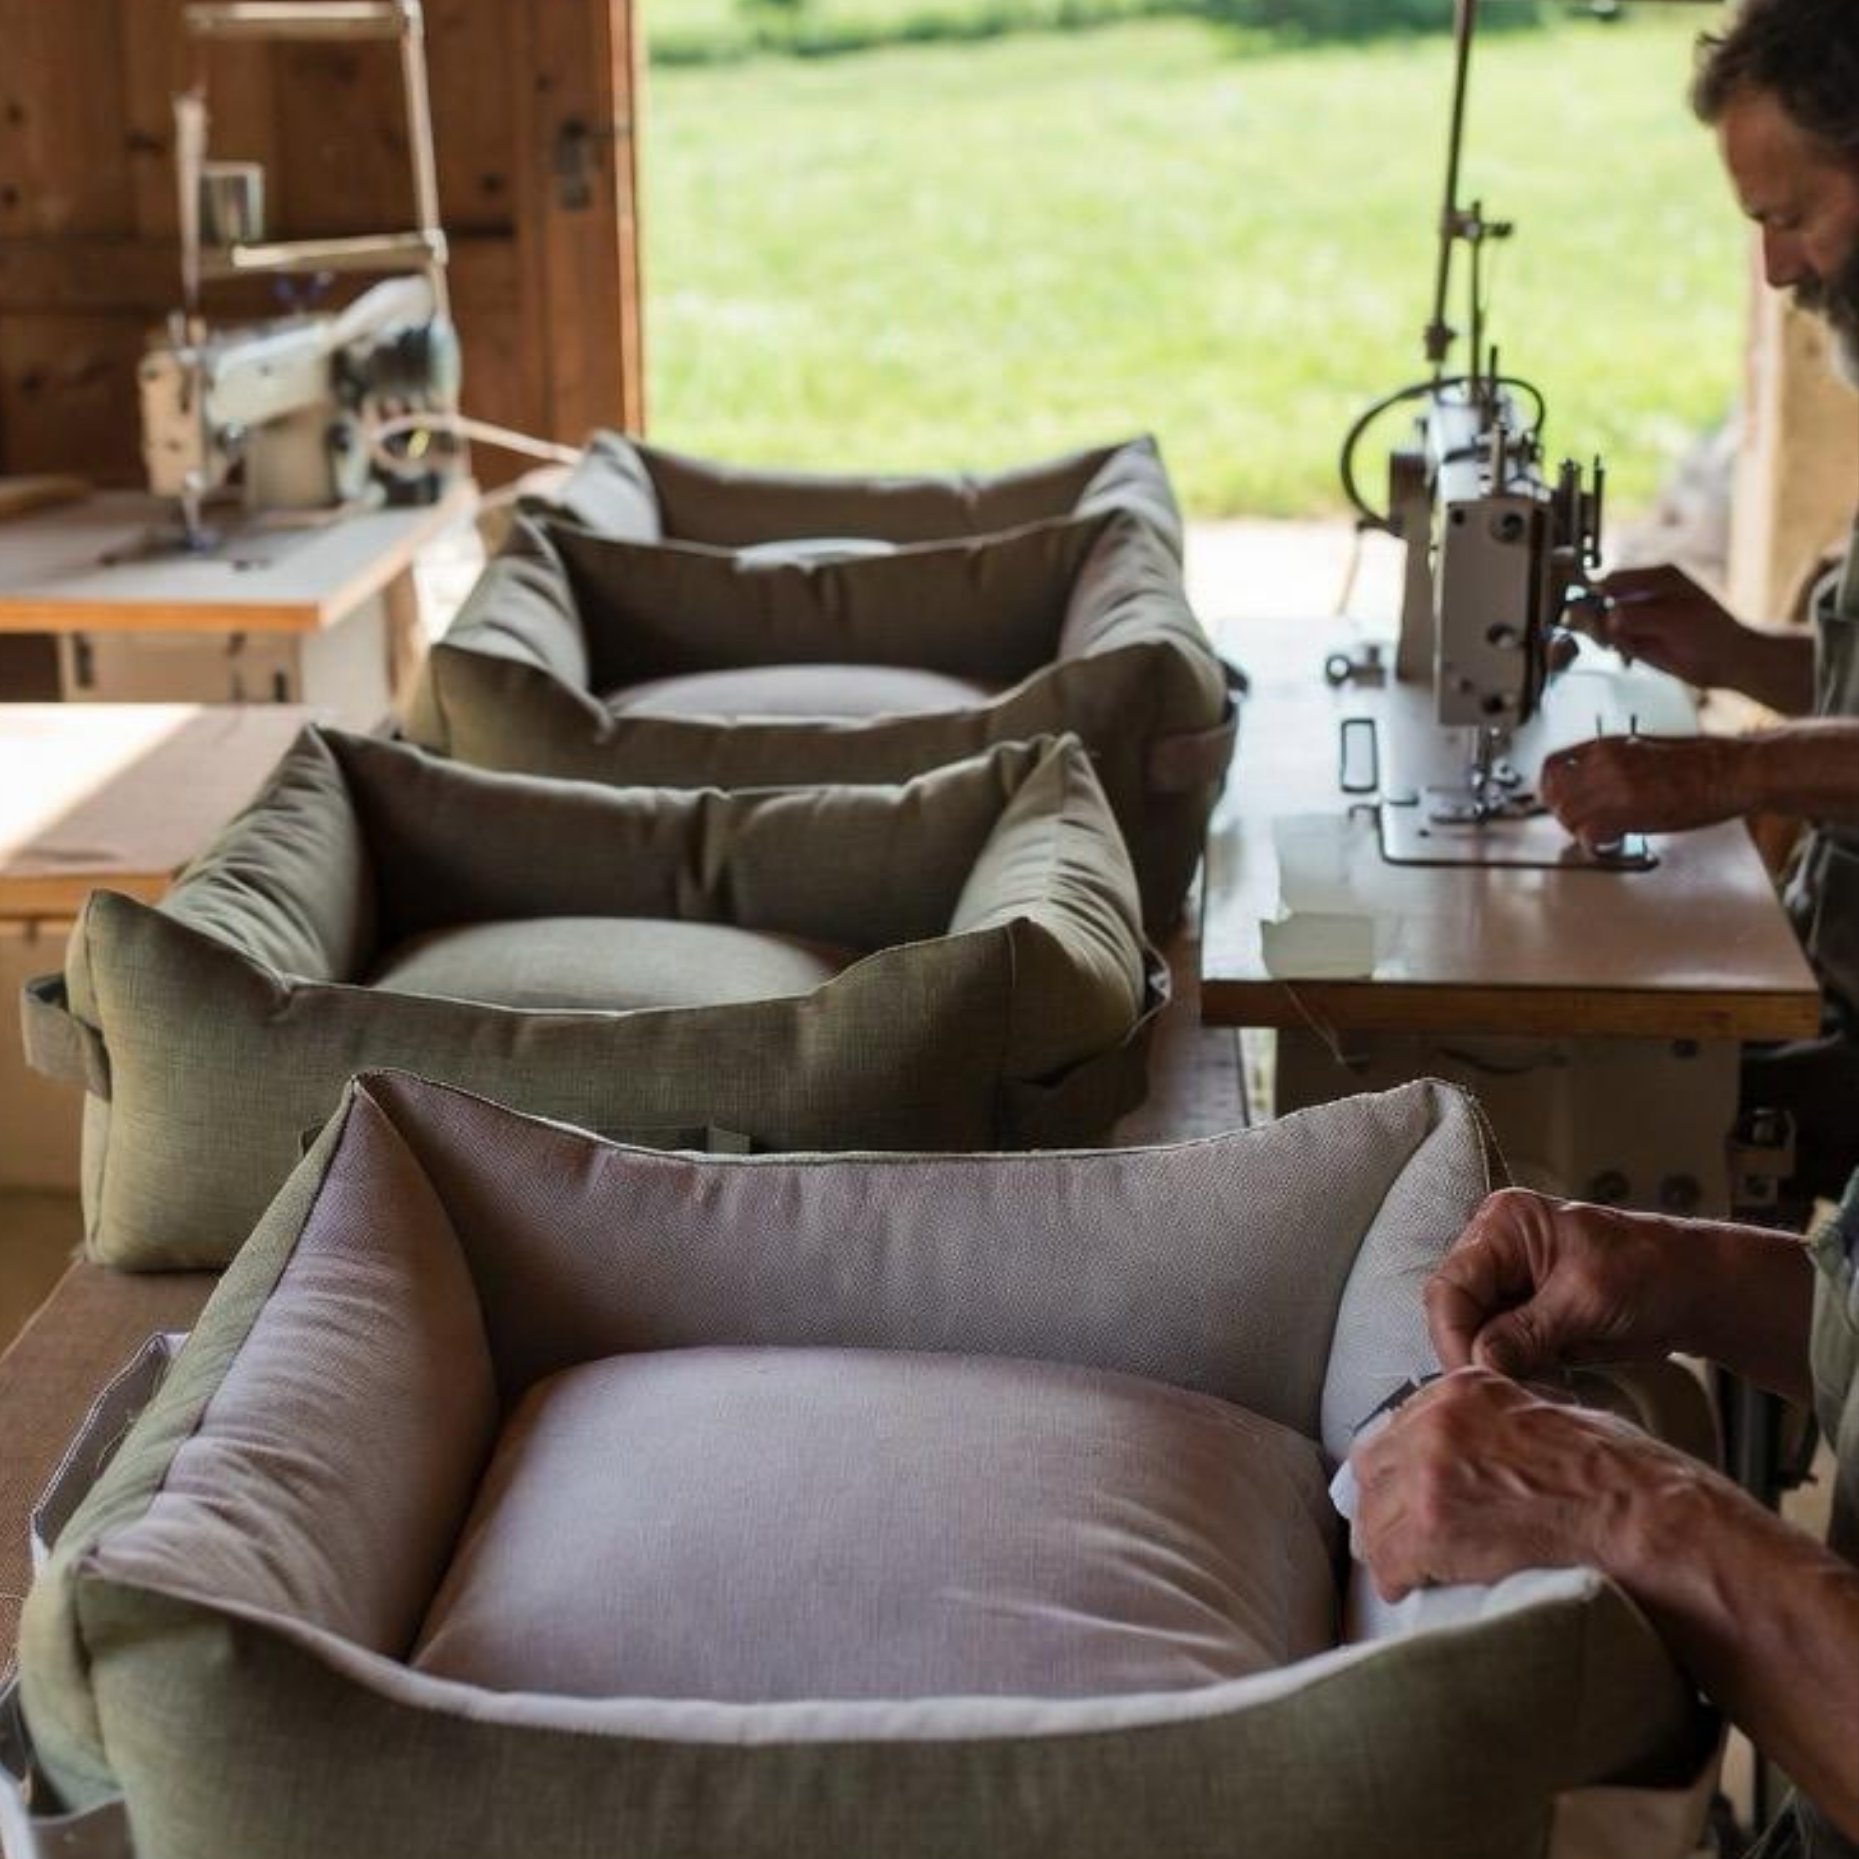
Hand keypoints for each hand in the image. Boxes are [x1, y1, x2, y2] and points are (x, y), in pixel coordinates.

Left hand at [1349, 1367, 1685, 1600]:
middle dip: (1385, 1505)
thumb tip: (1479, 1453)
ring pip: (1372, 1517)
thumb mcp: (1552, 1416)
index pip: (1398, 1426)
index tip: (1408, 1495)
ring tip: (1412, 1570)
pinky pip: (1387, 1561)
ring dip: (1389, 1547)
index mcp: (1466, 1389)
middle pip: (1374, 1469)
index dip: (1402, 1468)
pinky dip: (1398, 1580)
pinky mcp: (1432, 1528)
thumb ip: (1500, 1425)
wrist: (1649, 1522)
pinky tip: (1417, 1589)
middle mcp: (1437, 1422)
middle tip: (1402, 1537)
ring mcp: (1429, 1474)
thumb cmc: (1625, 1478)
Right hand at [1423, 1188, 1696, 1377]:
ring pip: (1474, 1337)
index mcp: (1503, 1226)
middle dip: (1474, 1355)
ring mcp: (1510, 1287)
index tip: (1474, 1379)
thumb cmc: (1651, 1271)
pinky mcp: (1525, 1318)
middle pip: (1455, 1313)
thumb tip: (1479, 1363)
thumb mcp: (1586, 1298)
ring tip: (1529, 1390)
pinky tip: (1540, 1385)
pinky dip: (1516, 1374)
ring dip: (1496, 1369)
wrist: (1696, 1291)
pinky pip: (1501, 1352)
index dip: (1454, 1336)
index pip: (1450, 1286)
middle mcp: (1496, 1252)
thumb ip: (1526, 1331)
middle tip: (1499, 1394)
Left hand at [1538, 733, 1756, 846]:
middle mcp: (1604, 762)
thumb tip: (1589, 784)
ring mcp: (1614, 786)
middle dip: (1564, 814)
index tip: (1557, 801)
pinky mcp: (1628, 811)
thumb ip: (1610, 763)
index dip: (1550, 789)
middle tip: (1581, 824)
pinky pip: (1589, 835)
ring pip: (1568, 817)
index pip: (1552, 766)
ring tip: (1602, 834)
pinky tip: (1613, 842)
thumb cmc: (1702, 762)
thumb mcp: (1644, 748)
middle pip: (1554, 795)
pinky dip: (1596, 844)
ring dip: (1580, 831)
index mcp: (1607, 745)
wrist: (1733, 770)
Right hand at [1588, 564, 1750, 688]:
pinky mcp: (1638, 636)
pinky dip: (1613, 644)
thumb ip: (1637, 616)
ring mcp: (1640, 615)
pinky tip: (1626, 652)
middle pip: (1603, 599)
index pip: (1612, 580)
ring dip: (1604, 634)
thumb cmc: (1710, 633)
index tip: (1592, 615)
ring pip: (1604, 620)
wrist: (1728, 662)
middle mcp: (1645, 593)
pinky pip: (1613, 637)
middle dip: (1597, 618)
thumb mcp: (1673, 619)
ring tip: (1620, 646)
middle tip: (1603, 636)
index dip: (1597, 596)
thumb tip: (1607, 618)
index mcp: (1657, 577)